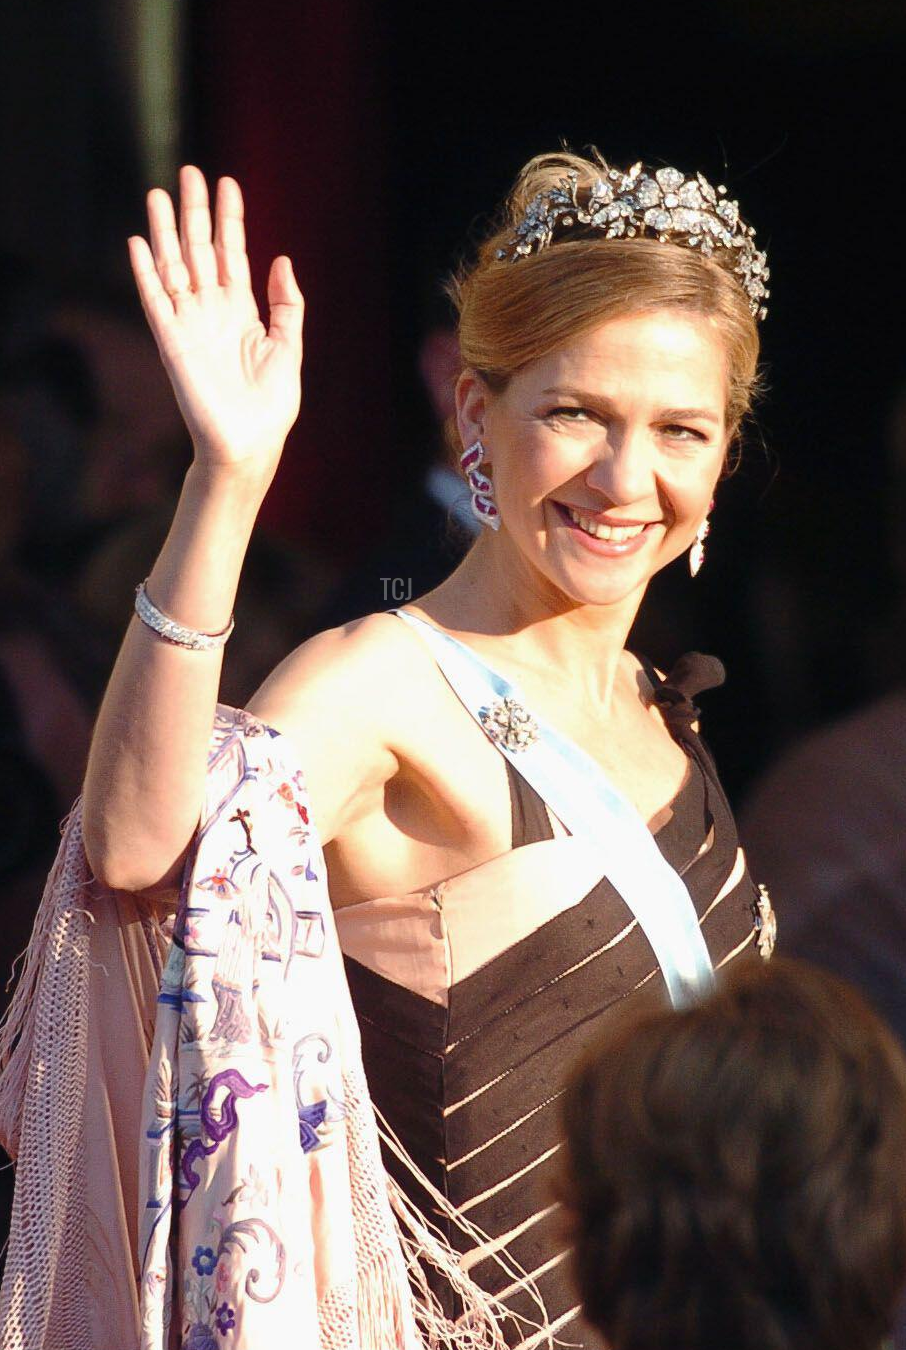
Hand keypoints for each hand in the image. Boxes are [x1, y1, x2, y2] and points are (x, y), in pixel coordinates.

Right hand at [128, 165, 302, 483]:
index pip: (233, 254)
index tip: (228, 183)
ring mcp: (190, 324)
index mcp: (243, 312)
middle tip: (190, 172)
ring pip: (174, 266)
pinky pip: (154, 300)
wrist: (248, 443)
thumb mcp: (289, 347)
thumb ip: (287, 305)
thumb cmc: (271, 406)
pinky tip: (138, 242)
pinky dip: (145, 272)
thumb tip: (283, 260)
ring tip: (159, 194)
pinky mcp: (171, 341)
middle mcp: (213, 312)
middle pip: (201, 250)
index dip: (230, 220)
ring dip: (165, 231)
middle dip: (196, 212)